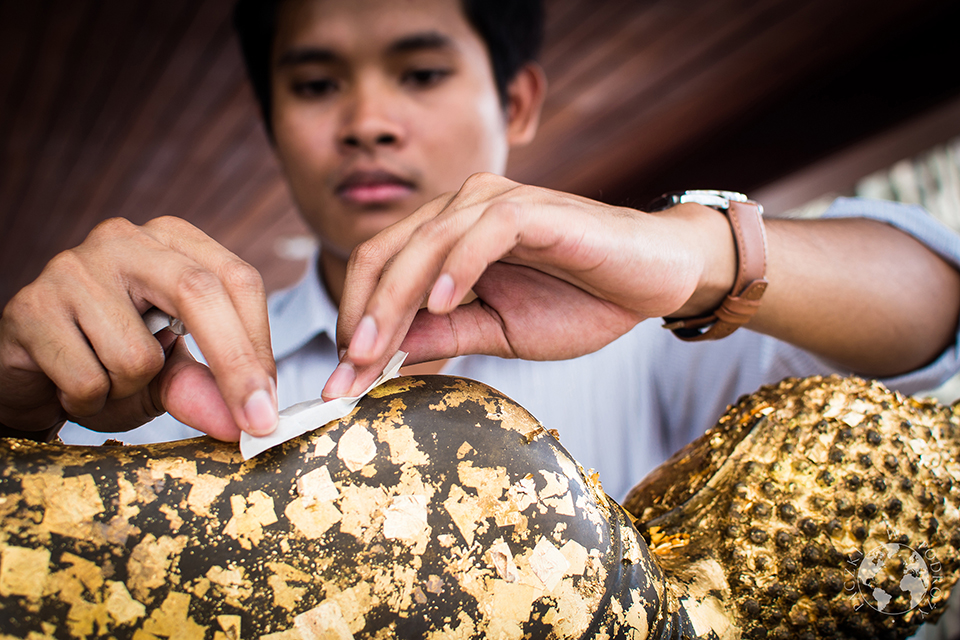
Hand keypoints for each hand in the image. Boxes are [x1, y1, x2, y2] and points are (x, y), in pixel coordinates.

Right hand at [0, 217, 277, 440]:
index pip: (238, 281)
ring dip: (129, 392)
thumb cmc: (107, 362)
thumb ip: (208, 388)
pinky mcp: (30, 305)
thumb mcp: (170, 375)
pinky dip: (88, 402)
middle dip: (234, 365)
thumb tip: (247, 420)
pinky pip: (88, 379)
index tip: (270, 406)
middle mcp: (125, 240)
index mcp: (173, 241)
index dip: (260, 347)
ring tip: (106, 382)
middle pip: (200, 293)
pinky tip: (68, 383)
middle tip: (253, 425)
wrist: (25, 372)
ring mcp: (73, 266)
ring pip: (139, 353)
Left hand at [324, 173, 735, 398]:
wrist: (652, 280)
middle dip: (360, 318)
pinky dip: (458, 265)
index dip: (356, 323)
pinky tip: (440, 304)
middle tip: (344, 374)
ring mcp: (496, 204)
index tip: (341, 380)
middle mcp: (461, 210)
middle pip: (387, 255)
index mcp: (447, 238)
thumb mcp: (498, 332)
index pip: (380, 272)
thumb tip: (381, 358)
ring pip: (425, 243)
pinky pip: (484, 232)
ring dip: (393, 299)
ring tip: (371, 351)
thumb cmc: (580, 301)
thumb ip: (443, 336)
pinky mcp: (534, 209)